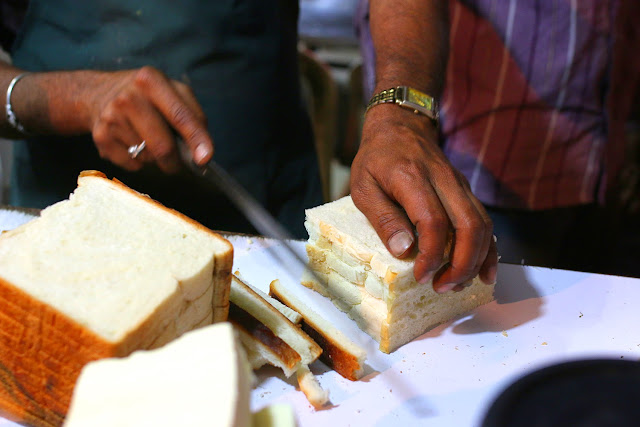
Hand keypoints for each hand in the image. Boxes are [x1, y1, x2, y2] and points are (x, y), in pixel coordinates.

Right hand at [88, 67, 212, 172]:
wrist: (95, 93)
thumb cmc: (145, 95)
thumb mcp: (171, 91)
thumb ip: (192, 116)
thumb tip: (203, 151)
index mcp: (151, 81)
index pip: (180, 116)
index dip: (196, 139)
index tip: (204, 159)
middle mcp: (129, 97)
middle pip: (163, 146)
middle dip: (176, 162)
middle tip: (179, 163)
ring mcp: (112, 117)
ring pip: (148, 158)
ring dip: (155, 158)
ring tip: (147, 139)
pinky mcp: (101, 137)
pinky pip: (132, 164)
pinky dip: (138, 161)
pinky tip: (132, 142)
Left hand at [350, 105, 497, 292]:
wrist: (400, 126)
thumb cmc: (377, 159)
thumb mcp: (363, 186)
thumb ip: (382, 217)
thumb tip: (403, 250)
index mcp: (412, 177)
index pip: (432, 220)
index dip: (431, 254)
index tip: (421, 276)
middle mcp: (443, 180)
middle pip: (468, 225)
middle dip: (461, 264)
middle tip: (443, 287)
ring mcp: (459, 185)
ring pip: (482, 225)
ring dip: (476, 260)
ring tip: (459, 285)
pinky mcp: (466, 192)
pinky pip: (484, 221)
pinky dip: (488, 249)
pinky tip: (484, 272)